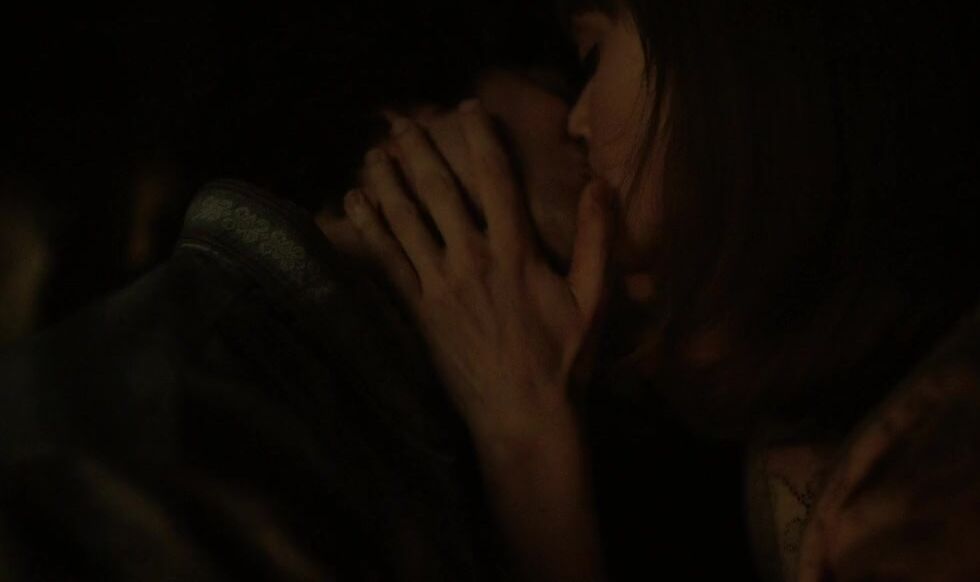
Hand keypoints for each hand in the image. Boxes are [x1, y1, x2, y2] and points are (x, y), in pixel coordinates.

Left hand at [343, 100, 615, 445]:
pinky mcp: (419, 309)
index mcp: (516, 251)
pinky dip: (369, 229)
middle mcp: (473, 258)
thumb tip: (602, 185)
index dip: (479, 137)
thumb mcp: (592, 299)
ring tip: (372, 151)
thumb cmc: (563, 360)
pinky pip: (388, 261)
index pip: (495, 179)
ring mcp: (440, 284)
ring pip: (406, 220)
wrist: (523, 416)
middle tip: (401, 121)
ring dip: (386, 181)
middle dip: (419, 150)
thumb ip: (595, 240)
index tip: (466, 108)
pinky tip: (354, 204)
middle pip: (439, 191)